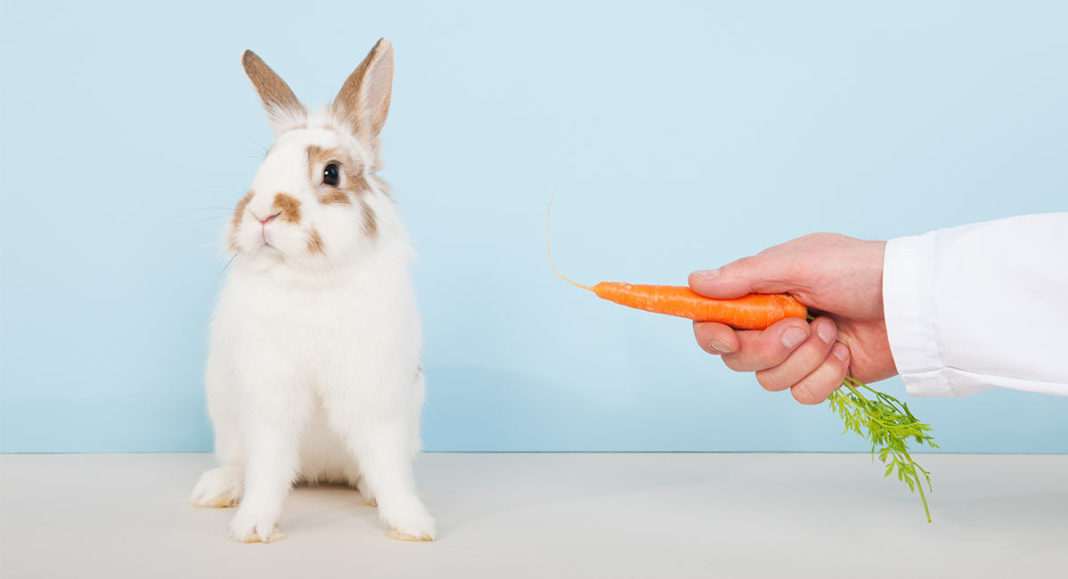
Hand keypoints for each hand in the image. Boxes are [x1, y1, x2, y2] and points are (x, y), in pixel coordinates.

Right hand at [689, 233, 896, 403]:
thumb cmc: (859, 270)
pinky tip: (845, 353)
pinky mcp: (822, 377)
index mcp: (762, 293)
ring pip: (769, 380)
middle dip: (768, 347)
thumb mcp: (797, 262)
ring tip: (833, 332)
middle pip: (737, 357)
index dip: (710, 333)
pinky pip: (802, 394)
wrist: (912, 303)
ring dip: (804, 358)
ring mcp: (798, 354)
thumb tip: (695, 282)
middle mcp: (773, 325)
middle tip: (799, 326)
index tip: (724, 335)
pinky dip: (826, 376)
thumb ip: (743, 276)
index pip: (714, 320)